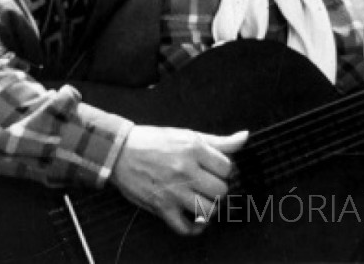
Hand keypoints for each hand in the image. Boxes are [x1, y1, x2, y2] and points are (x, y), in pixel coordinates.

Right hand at [109, 126, 247, 235]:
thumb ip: (218, 141)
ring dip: (209, 208)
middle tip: (209, 186)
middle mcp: (185, 170)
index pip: (228, 168)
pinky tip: (197, 220)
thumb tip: (244, 137)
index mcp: (193, 149)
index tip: (216, 171)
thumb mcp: (187, 135)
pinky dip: (195, 228)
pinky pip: (186, 228)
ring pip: (208, 209)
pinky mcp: (162, 207)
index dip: (225, 171)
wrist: (119, 152)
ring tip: (203, 200)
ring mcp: (173, 191)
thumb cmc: (154, 141)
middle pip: (221, 190)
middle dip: (218, 189)